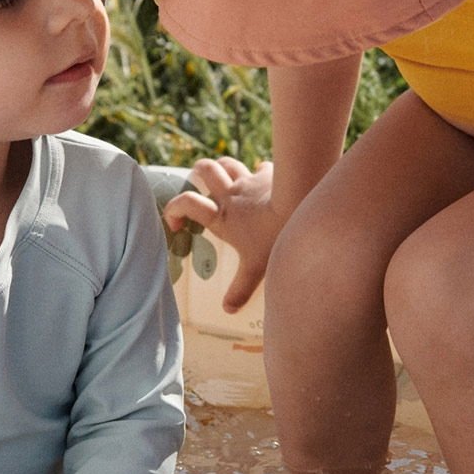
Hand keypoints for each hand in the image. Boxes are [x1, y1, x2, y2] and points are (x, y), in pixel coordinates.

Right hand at [163, 157, 282, 311]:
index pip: (187, 204)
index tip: (175, 223)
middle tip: (198, 181)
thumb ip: (240, 289)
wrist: (299, 203)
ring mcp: (249, 181)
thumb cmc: (273, 237)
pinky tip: (265, 180)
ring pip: (228, 163)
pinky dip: (260, 172)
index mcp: (221, 217)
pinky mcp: (269, 174)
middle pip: (206, 171)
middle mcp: (231, 195)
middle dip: (199, 172)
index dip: (174, 209)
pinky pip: (261, 168)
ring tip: (223, 173)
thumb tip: (228, 309)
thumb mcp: (255, 268)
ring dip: (223, 166)